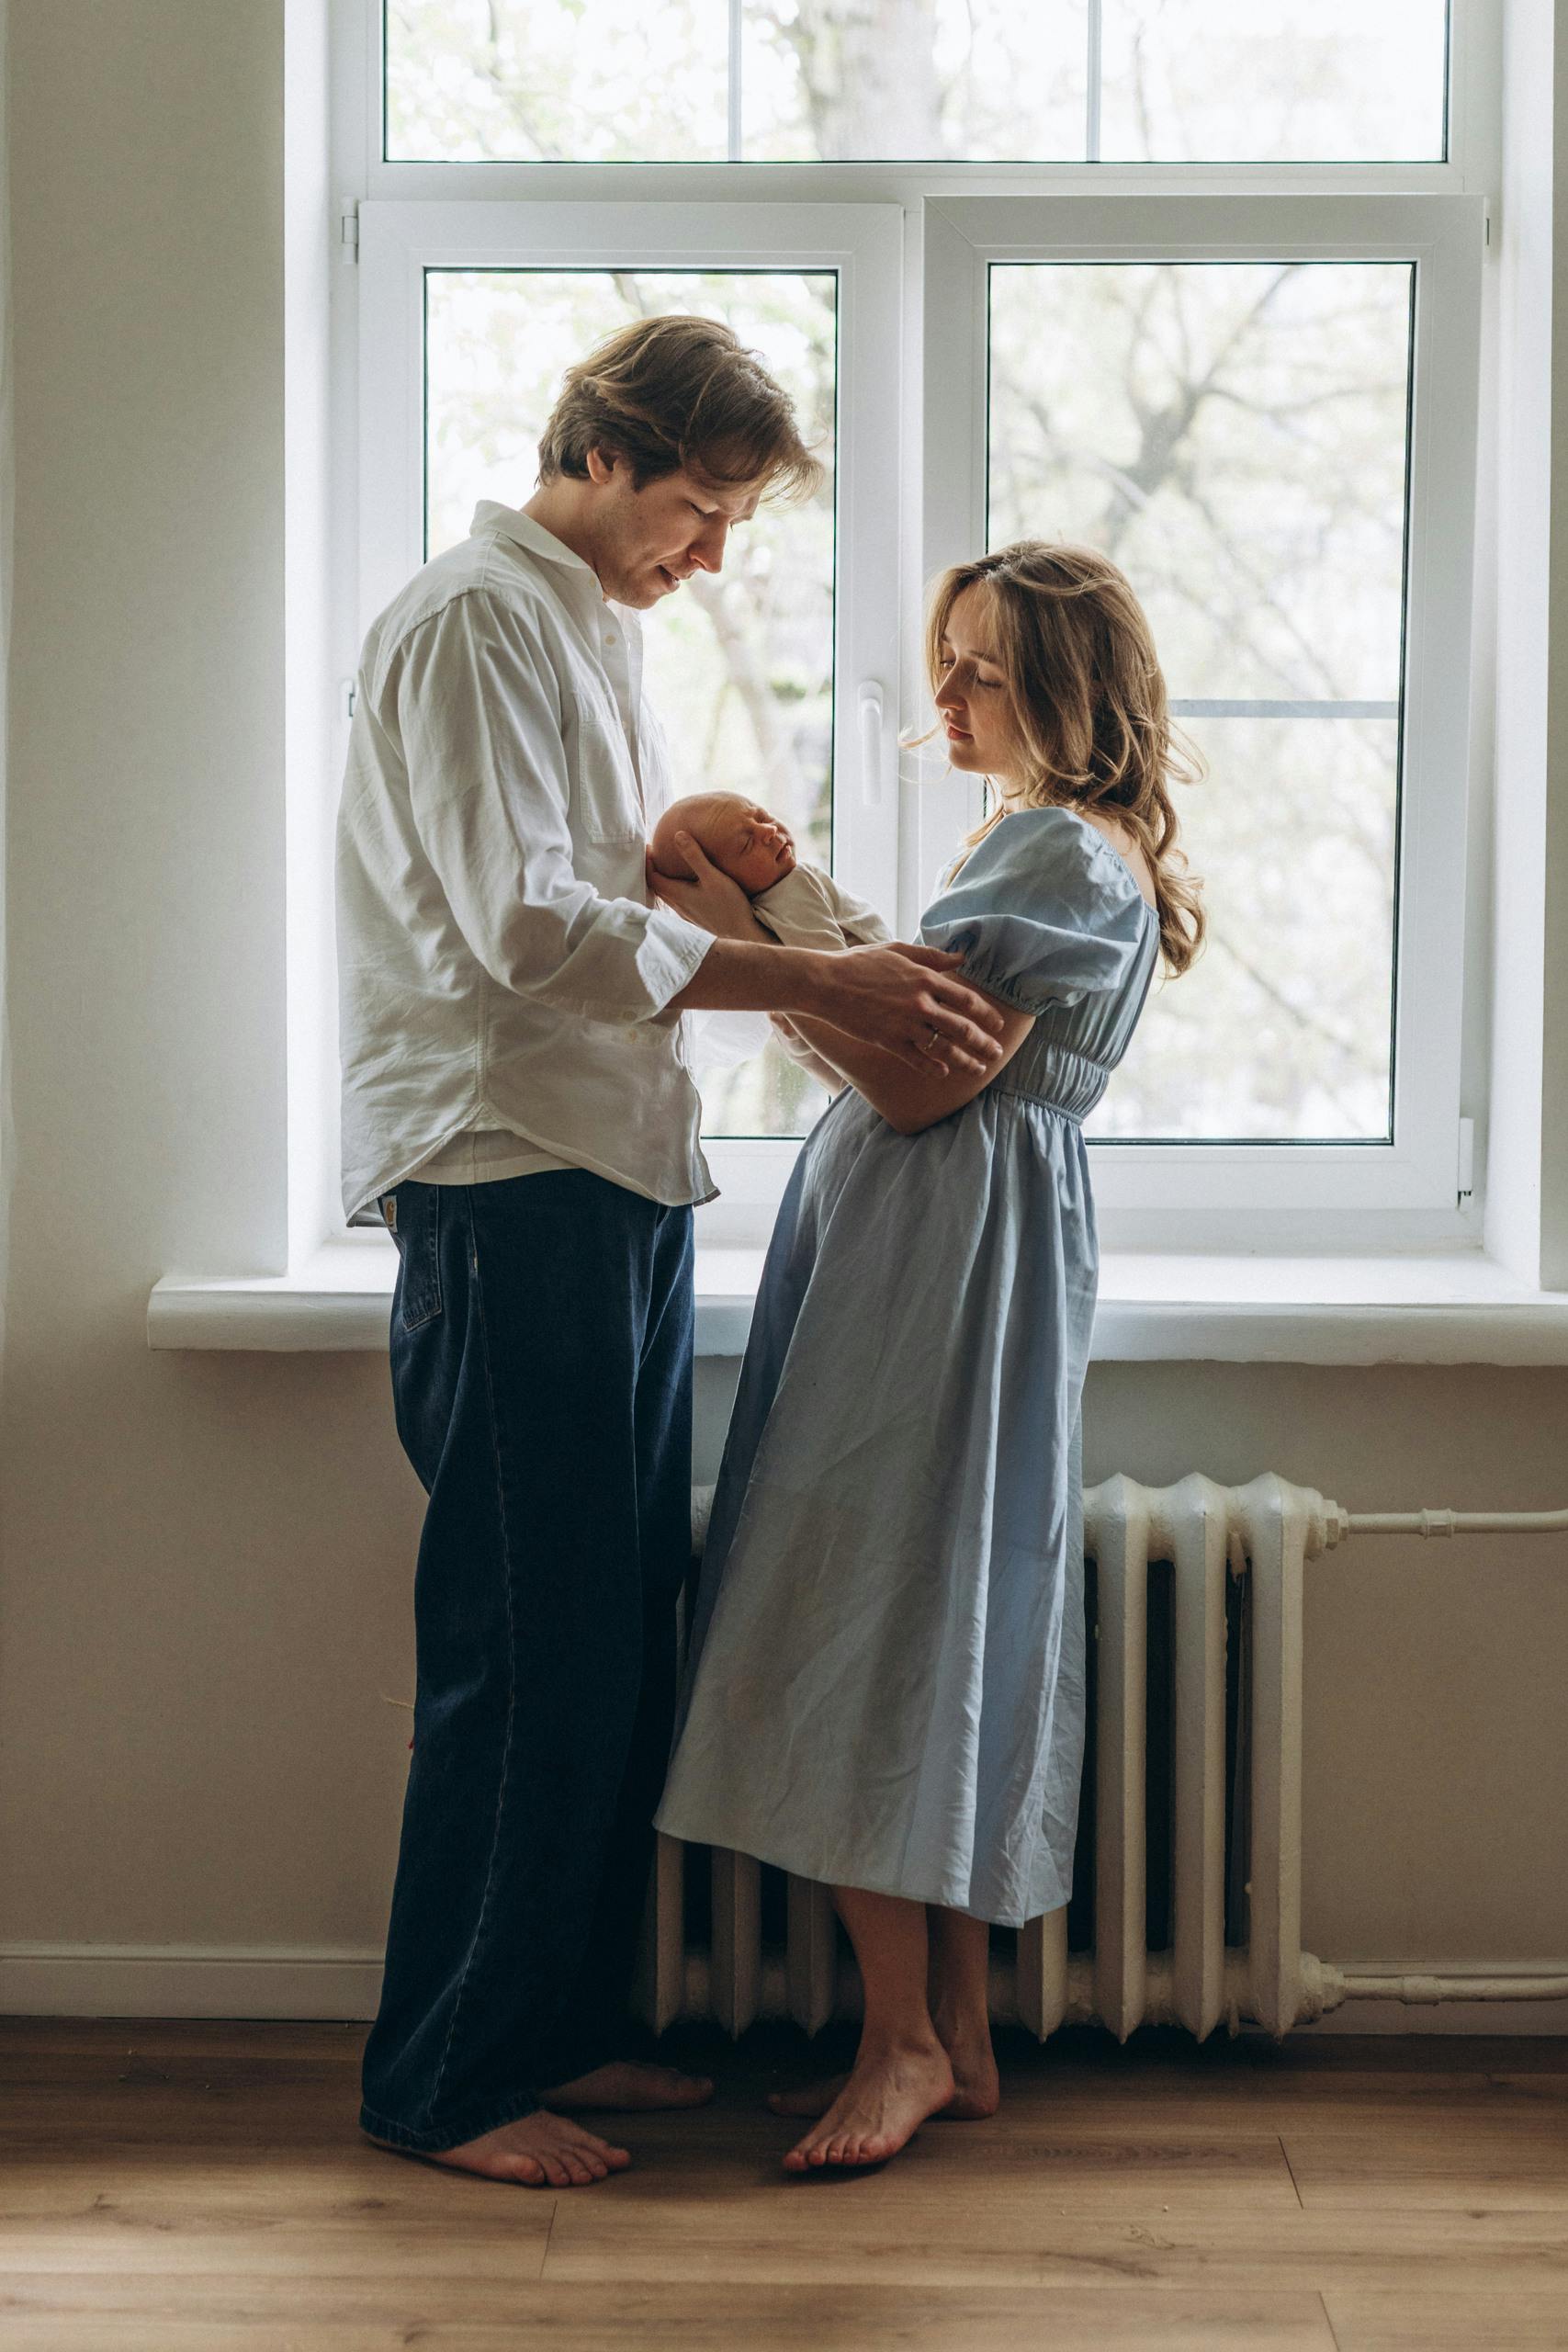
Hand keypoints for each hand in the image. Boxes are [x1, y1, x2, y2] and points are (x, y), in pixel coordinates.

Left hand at [646, 833, 761, 941]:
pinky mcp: (695, 917)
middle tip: (656, 852)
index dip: (647, 861)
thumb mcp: (712, 877)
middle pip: (657, 886)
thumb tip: (678, 835)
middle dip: (654, 869)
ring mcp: (686, 913)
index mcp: (677, 895)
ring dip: (664, 879)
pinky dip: (676, 887)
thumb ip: (695, 856)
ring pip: (668, 894)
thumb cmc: (728, 907)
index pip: (652, 877)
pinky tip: (687, 883)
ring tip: (669, 865)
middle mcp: (677, 905)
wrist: (741, 935)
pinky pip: (678, 900)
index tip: (648, 847)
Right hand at [808, 942, 1005, 1076]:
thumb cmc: (860, 963)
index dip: (987, 1014)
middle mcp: (920, 1003)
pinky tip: (944, 1074)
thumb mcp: (898, 950)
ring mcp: (905, 1025)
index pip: (967, 1000)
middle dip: (985, 1043)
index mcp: (925, 978)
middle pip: (963, 1028)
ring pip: (945, 1048)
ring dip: (966, 1061)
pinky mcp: (888, 1041)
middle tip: (997, 1053)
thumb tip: (961, 957)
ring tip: (979, 1069)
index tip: (999, 1024)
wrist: (826, 983)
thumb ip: (932, 956)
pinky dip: (934, 1068)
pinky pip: (918, 1060)